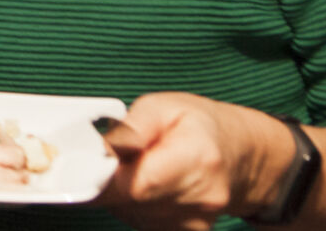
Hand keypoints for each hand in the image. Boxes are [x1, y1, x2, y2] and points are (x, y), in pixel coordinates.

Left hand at [98, 93, 293, 228]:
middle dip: (107, 180)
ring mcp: (196, 221)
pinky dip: (132, 205)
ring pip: (131, 213)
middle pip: (131, 201)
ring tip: (133, 167)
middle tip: (106, 157)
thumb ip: (131, 128)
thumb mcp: (162, 107)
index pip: (139, 184)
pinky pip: (141, 221)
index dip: (104, 177)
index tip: (86, 163)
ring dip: (119, 193)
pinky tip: (144, 185)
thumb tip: (102, 149)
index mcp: (197, 158)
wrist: (239, 154)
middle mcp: (201, 197)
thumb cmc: (198, 125)